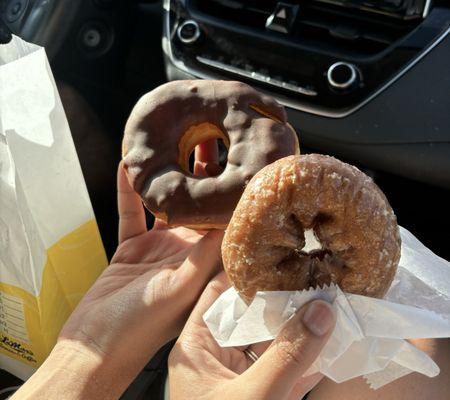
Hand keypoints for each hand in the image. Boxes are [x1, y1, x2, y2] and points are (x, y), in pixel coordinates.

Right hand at [11, 141, 223, 399]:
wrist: (94, 345)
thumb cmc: (139, 330)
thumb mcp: (180, 288)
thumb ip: (205, 254)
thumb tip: (231, 217)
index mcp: (204, 267)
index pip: (224, 224)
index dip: (232, 195)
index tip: (239, 165)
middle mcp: (186, 255)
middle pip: (198, 208)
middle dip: (203, 178)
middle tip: (208, 143)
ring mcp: (158, 250)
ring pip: (165, 206)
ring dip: (168, 179)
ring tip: (173, 147)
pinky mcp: (132, 248)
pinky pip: (131, 213)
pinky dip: (129, 192)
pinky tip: (128, 168)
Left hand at [169, 272, 335, 399]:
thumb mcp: (253, 399)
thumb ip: (288, 356)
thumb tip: (322, 310)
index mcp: (195, 348)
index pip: (218, 295)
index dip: (247, 274)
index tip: (280, 256)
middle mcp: (214, 358)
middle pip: (250, 316)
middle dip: (283, 300)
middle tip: (314, 276)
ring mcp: (239, 377)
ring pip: (270, 341)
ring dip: (299, 327)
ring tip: (328, 301)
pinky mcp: (260, 394)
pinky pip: (283, 367)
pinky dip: (306, 356)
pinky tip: (331, 341)